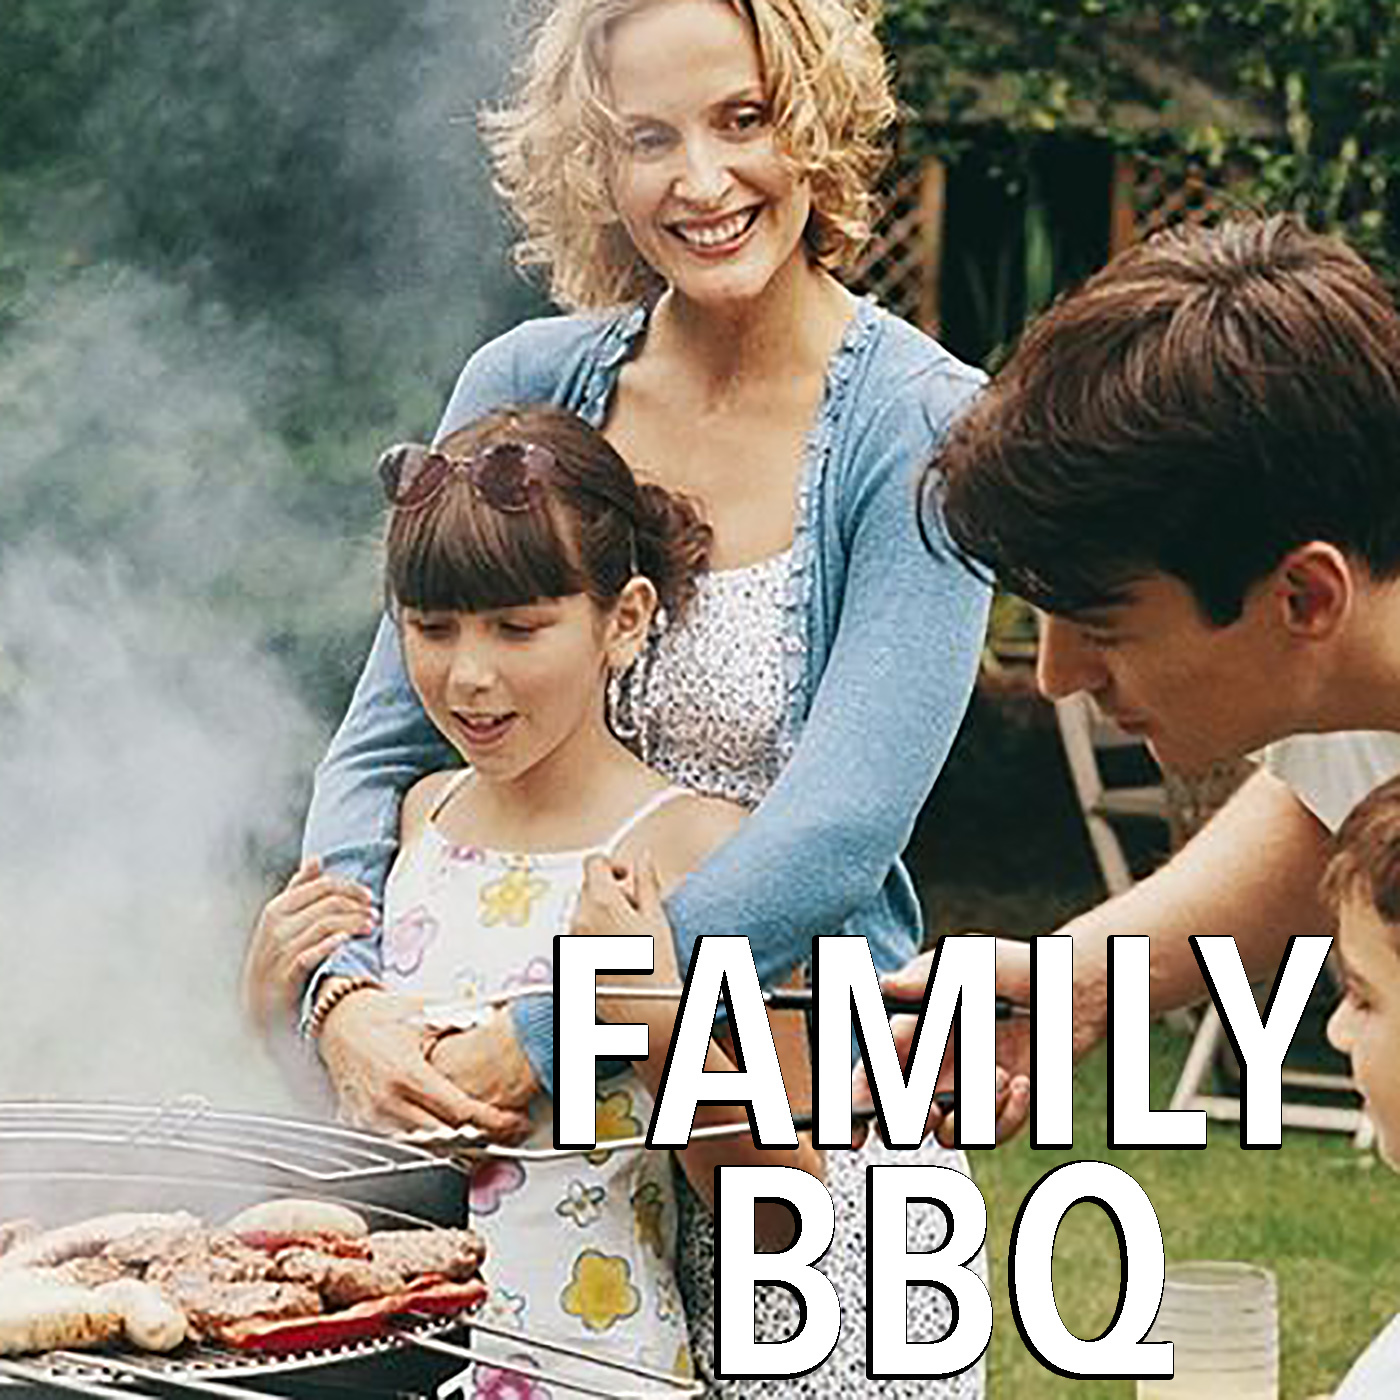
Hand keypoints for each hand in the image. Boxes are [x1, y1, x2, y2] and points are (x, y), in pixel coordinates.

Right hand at [241, 858, 374, 1035]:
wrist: (258, 1004)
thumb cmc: (276, 957)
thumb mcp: (281, 920)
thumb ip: (299, 889)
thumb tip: (316, 859)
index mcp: (278, 907)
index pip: (323, 885)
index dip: (351, 888)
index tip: (369, 898)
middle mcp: (277, 925)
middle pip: (329, 903)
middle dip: (357, 906)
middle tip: (375, 916)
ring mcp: (280, 949)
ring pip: (326, 925)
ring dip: (354, 924)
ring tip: (371, 928)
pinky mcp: (286, 974)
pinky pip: (311, 953)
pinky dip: (331, 944)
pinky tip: (347, 942)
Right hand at [317, 988, 530, 1140]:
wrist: (338, 1021)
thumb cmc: (380, 1016)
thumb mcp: (426, 1013)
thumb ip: (463, 1020)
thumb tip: (492, 1020)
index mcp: (407, 1074)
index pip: (458, 1110)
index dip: (489, 1120)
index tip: (507, 1122)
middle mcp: (387, 1101)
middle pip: (444, 1138)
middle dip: (475, 1137)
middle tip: (496, 1130)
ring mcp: (371, 1117)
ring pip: (421, 1148)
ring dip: (449, 1144)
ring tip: (469, 1131)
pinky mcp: (360, 1125)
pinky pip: (398, 1144)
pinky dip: (421, 1142)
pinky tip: (436, 1131)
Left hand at [572, 851, 681, 994]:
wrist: (644, 1009)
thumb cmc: (655, 965)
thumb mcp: (655, 916)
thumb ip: (646, 881)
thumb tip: (644, 858)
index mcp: (601, 901)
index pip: (593, 862)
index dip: (611, 864)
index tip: (625, 875)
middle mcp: (580, 917)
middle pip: (588, 887)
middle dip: (609, 891)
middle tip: (635, 910)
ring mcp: (571, 939)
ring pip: (582, 911)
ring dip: (600, 913)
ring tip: (627, 936)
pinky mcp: (569, 958)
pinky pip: (578, 934)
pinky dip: (593, 935)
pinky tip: (616, 952)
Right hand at [853, 935, 1110, 1147]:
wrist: (1074, 990)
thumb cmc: (1014, 968)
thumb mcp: (969, 962)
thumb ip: (926, 976)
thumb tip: (884, 983)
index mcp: (909, 1034)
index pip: (868, 1074)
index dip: (854, 1105)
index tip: (854, 1129)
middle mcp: (931, 1068)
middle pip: (894, 1116)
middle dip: (902, 1123)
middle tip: (927, 1109)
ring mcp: (965, 1092)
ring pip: (944, 1132)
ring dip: (970, 1113)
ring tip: (1000, 1075)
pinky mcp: (999, 1109)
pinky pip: (989, 1134)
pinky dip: (1006, 1115)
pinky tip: (1022, 1083)